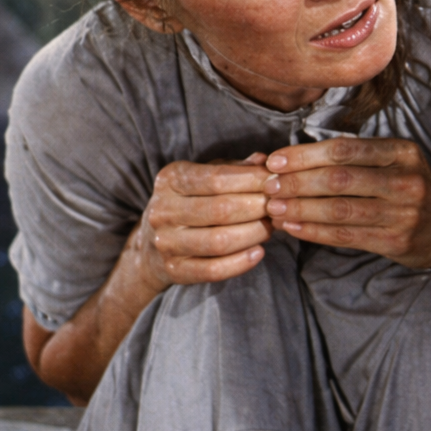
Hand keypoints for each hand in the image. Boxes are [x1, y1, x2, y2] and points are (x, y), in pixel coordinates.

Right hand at [137, 154, 274, 287]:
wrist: (151, 246)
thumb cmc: (190, 202)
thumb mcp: (205, 177)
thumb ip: (234, 169)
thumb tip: (263, 161)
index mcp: (170, 179)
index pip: (217, 178)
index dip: (253, 180)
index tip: (276, 182)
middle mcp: (163, 210)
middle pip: (221, 210)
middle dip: (258, 208)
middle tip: (278, 207)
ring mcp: (166, 242)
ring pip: (219, 241)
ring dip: (254, 234)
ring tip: (270, 228)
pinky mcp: (174, 270)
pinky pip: (212, 270)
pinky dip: (240, 263)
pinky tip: (259, 252)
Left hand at [262, 138, 430, 268]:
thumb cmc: (409, 189)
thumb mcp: (394, 162)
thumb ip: (354, 158)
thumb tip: (293, 158)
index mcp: (402, 152)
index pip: (344, 149)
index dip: (305, 155)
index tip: (275, 161)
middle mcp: (406, 179)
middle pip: (340, 178)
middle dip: (298, 182)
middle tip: (267, 186)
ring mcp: (404, 212)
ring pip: (340, 209)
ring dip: (301, 208)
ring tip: (274, 207)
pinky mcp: (397, 241)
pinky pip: (347, 235)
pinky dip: (315, 231)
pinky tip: (293, 226)